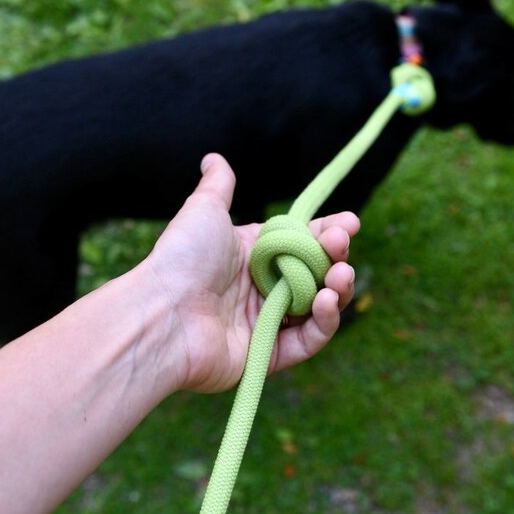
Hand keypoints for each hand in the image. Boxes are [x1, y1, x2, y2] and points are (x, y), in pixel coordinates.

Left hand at [145, 154, 358, 393]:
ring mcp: (265, 322)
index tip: (350, 222)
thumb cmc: (183, 256)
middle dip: (335, 257)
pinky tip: (328, 301)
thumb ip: (218, 185)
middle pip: (314, 273)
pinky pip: (307, 340)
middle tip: (341, 245)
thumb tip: (213, 157)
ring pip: (317, 307)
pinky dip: (325, 322)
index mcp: (252, 256)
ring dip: (338, 288)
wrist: (162, 311)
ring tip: (341, 274)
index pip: (300, 242)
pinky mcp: (268, 355)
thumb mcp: (204, 209)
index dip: (327, 232)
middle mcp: (261, 288)